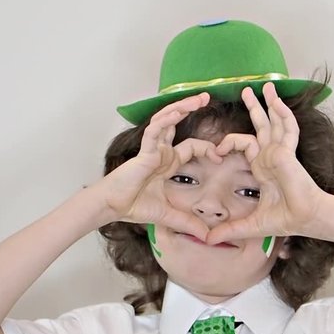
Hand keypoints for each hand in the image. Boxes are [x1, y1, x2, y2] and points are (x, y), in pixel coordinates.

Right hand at [98, 93, 221, 240]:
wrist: (113, 207)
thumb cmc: (135, 206)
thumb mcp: (170, 215)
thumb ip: (189, 223)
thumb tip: (208, 237)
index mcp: (168, 163)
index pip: (191, 147)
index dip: (207, 148)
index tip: (220, 156)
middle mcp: (161, 152)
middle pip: (178, 123)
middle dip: (191, 108)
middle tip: (207, 97)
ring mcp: (152, 149)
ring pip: (167, 120)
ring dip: (181, 107)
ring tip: (197, 98)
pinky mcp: (144, 151)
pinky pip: (155, 131)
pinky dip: (166, 120)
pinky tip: (176, 112)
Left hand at [206, 83, 324, 243]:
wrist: (304, 219)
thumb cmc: (285, 219)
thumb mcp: (250, 224)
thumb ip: (229, 229)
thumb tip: (209, 241)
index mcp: (263, 167)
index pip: (245, 144)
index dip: (228, 143)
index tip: (216, 151)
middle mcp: (271, 156)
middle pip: (262, 125)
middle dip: (254, 108)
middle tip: (246, 91)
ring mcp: (280, 152)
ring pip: (275, 121)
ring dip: (270, 103)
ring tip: (266, 85)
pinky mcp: (287, 152)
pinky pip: (287, 129)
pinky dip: (283, 115)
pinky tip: (276, 102)